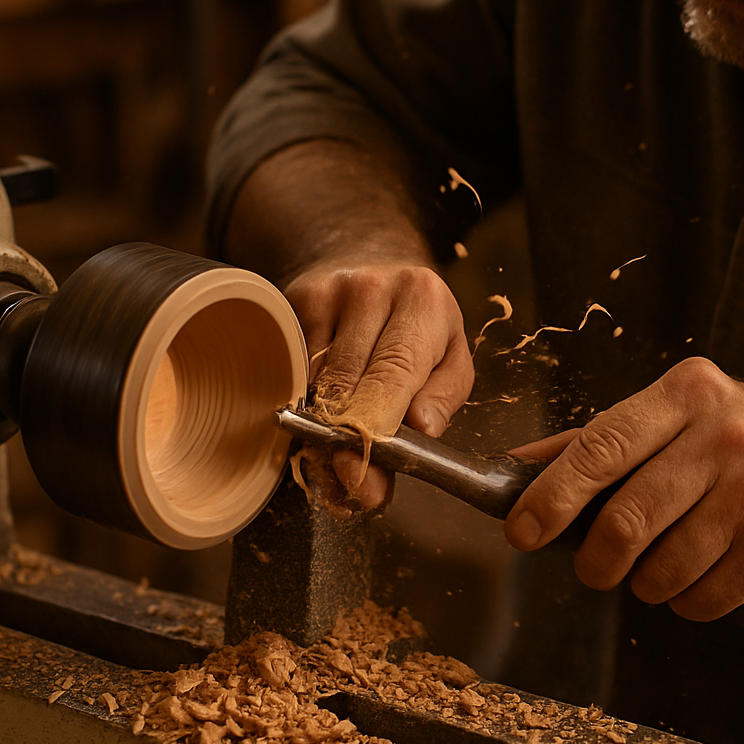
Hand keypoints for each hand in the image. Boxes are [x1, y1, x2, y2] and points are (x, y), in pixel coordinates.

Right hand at [285, 260, 473, 508]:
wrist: (370, 259)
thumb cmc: (419, 324)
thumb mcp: (452, 356)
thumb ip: (442, 397)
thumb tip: (420, 431)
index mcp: (423, 302)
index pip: (393, 375)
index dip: (376, 431)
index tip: (366, 476)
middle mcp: (371, 289)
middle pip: (346, 385)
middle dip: (344, 444)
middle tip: (348, 483)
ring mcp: (325, 292)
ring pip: (313, 383)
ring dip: (318, 432)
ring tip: (333, 461)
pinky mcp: (291, 301)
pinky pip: (293, 371)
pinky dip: (302, 406)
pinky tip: (316, 423)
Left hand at [504, 358, 743, 619]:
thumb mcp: (678, 420)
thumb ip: (599, 440)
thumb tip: (515, 465)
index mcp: (691, 391)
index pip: (600, 446)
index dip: (551, 496)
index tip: (522, 530)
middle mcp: (727, 434)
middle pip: (625, 520)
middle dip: (596, 559)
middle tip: (595, 569)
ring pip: (659, 569)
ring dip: (647, 584)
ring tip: (663, 566)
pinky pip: (700, 598)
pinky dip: (688, 600)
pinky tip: (705, 575)